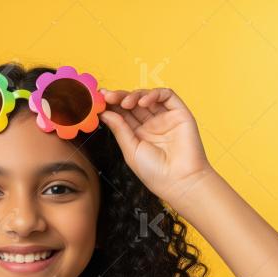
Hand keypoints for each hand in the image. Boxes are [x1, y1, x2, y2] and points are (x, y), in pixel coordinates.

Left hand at [98, 87, 214, 201]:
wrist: (179, 181)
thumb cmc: (155, 172)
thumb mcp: (130, 150)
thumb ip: (119, 129)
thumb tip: (104, 113)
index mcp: (138, 134)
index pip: (122, 114)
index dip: (111, 105)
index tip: (97, 100)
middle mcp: (151, 124)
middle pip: (133, 103)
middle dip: (118, 97)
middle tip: (107, 96)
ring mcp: (165, 118)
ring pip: (147, 97)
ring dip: (133, 95)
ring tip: (124, 102)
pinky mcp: (180, 113)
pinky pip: (167, 95)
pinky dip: (154, 94)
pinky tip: (142, 102)